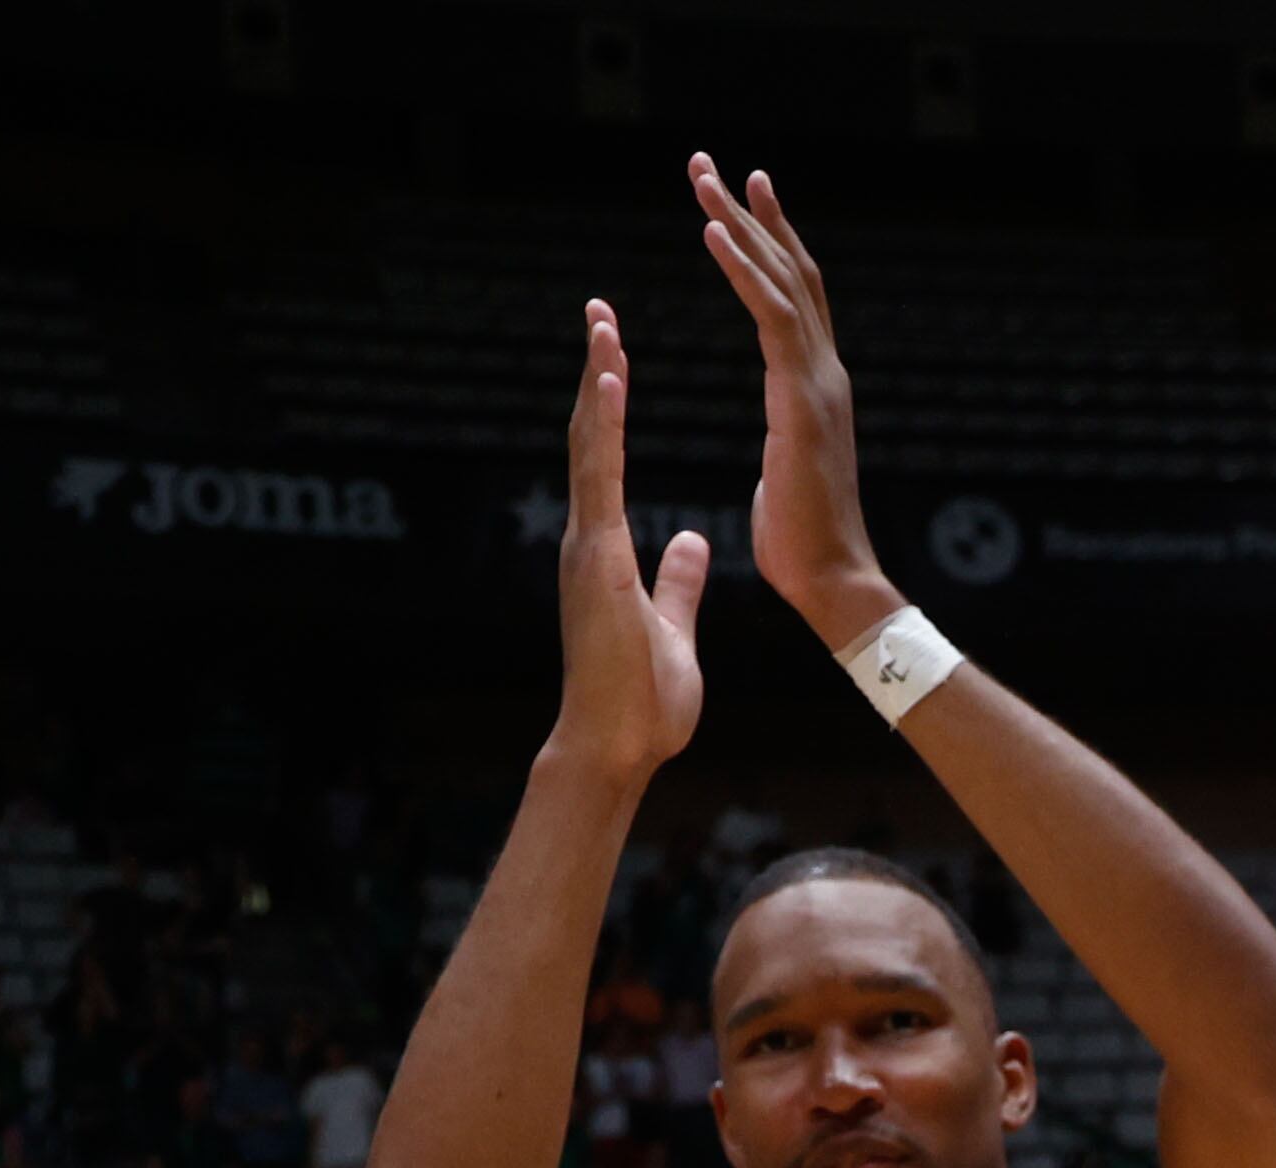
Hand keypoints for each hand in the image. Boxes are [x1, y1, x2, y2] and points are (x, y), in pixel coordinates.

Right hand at [551, 302, 709, 788]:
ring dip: (595, 383)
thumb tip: (688, 540)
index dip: (608, 404)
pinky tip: (610, 384)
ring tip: (603, 324)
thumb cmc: (641, 701)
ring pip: (588, 448)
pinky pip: (600, 484)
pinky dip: (604, 432)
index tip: (615, 352)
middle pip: (590, 437)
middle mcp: (589, 537)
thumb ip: (675, 582)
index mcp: (606, 548)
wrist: (617, 747)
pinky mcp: (596, 562)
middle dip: (595, 372)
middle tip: (600, 311)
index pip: (605, 458)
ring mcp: (587, 547)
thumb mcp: (669, 626)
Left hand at [688, 156, 899, 644]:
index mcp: (816, 393)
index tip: (744, 202)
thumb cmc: (804, 552)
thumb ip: (785, 452)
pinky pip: (770, 317)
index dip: (771, 249)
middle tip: (717, 164)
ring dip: (742, 224)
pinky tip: (714, 231)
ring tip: (705, 178)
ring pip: (781, 281)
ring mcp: (818, 383)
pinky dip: (743, 269)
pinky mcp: (800, 398)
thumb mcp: (787, 483)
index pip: (796, 304)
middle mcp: (825, 376)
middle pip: (792, 275)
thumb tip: (783, 457)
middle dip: (755, 215)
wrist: (833, 583)